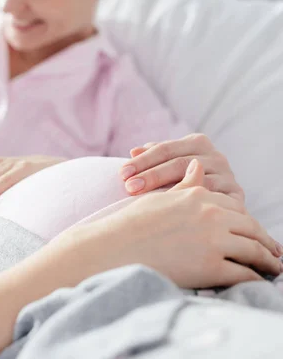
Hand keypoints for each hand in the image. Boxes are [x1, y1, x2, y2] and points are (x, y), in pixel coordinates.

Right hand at [64, 159, 280, 288]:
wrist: (112, 249)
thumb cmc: (129, 225)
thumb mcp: (158, 199)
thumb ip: (184, 185)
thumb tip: (197, 166)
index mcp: (198, 196)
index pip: (233, 207)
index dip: (246, 221)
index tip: (254, 232)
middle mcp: (210, 214)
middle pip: (249, 227)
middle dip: (265, 240)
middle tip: (275, 252)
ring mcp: (213, 240)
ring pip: (253, 250)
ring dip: (267, 260)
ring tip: (274, 268)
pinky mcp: (211, 266)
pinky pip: (243, 274)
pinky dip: (254, 279)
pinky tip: (257, 282)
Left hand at [119, 133, 244, 201]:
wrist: (215, 211)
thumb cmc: (181, 185)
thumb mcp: (166, 168)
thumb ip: (152, 158)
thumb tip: (133, 151)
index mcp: (197, 143)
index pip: (165, 149)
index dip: (142, 161)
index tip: (121, 174)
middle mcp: (215, 156)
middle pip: (179, 163)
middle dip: (151, 175)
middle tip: (128, 188)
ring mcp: (228, 176)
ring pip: (195, 182)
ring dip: (169, 192)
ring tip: (145, 202)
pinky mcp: (236, 198)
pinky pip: (212, 201)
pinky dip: (192, 206)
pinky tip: (172, 214)